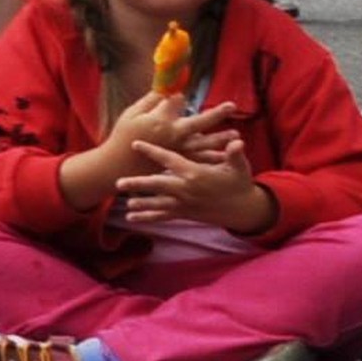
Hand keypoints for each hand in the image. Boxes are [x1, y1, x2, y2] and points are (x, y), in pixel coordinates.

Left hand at [111, 124, 264, 229]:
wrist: (243, 208)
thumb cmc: (239, 183)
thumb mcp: (239, 167)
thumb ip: (234, 154)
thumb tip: (238, 141)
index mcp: (195, 174)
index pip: (170, 160)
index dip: (153, 152)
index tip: (136, 144)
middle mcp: (186, 190)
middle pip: (158, 185)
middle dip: (138, 184)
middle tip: (118, 182)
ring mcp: (184, 204)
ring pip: (158, 204)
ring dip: (140, 204)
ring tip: (123, 204)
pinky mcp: (184, 214)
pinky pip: (163, 216)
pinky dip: (147, 218)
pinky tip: (131, 219)